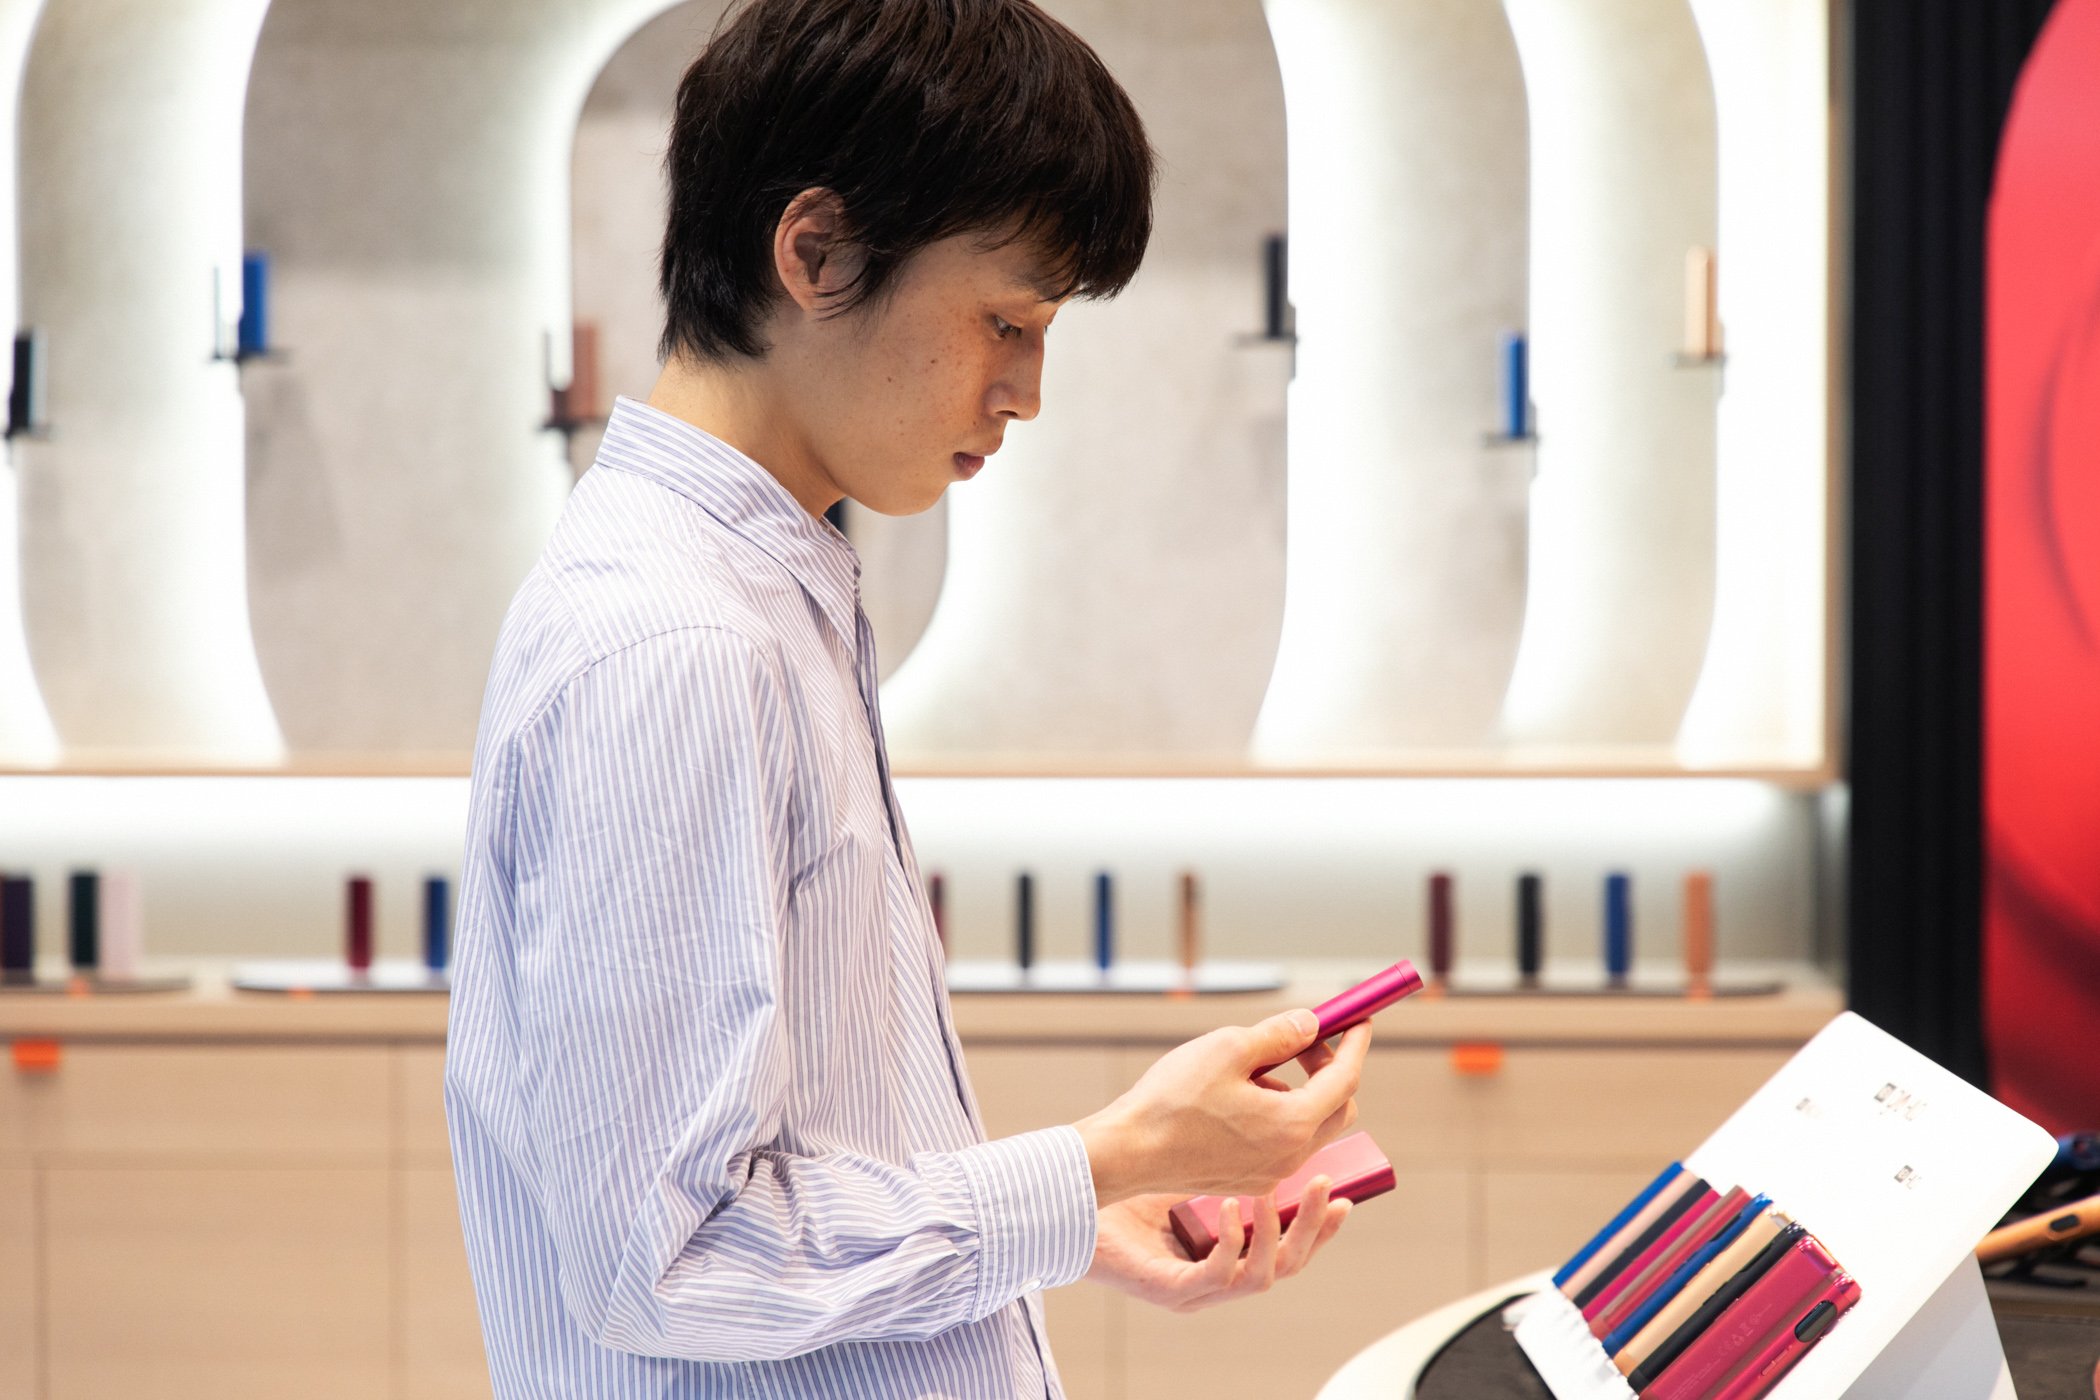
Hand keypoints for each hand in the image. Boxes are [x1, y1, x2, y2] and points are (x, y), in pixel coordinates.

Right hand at [1073, 1009, 1368, 1203]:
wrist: (1127, 1152)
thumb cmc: (1172, 1100)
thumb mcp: (1229, 1048)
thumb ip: (1279, 1034)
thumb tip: (1310, 1024)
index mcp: (1292, 1124)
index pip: (1346, 1079)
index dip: (1355, 1044)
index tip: (1358, 1019)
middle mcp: (1290, 1156)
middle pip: (1337, 1108)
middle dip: (1328, 1069)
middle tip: (1303, 1040)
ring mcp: (1269, 1173)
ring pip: (1306, 1125)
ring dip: (1296, 1090)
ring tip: (1250, 1065)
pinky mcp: (1248, 1178)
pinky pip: (1279, 1141)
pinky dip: (1274, 1112)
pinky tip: (1233, 1095)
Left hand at [1085, 1175, 1352, 1311]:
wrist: (1072, 1210)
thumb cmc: (1126, 1192)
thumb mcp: (1192, 1169)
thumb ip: (1230, 1157)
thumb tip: (1270, 1114)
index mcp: (1231, 1250)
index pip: (1291, 1244)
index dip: (1320, 1224)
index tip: (1344, 1192)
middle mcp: (1221, 1275)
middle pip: (1289, 1265)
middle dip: (1314, 1229)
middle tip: (1328, 1188)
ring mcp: (1199, 1289)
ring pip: (1262, 1277)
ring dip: (1278, 1233)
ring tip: (1276, 1193)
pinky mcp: (1172, 1290)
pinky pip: (1216, 1276)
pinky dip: (1231, 1244)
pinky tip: (1232, 1209)